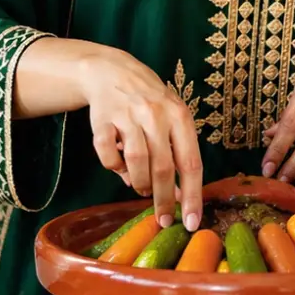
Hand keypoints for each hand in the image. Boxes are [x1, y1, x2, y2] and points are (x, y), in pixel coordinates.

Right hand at [78, 47, 203, 229]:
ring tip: (142, 189)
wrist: (112, 72)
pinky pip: (107, 153)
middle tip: (164, 220)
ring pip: (136, 162)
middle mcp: (155, 114)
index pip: (191, 163)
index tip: (191, 222)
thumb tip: (181, 198)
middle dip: (164, 200)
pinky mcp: (102, 119)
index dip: (192, 196)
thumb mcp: (172, 120)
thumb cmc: (151, 103)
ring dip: (140, 184)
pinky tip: (118, 166)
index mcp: (180, 116)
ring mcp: (128, 115)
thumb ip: (178, 154)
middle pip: (163, 167)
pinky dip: (112, 166)